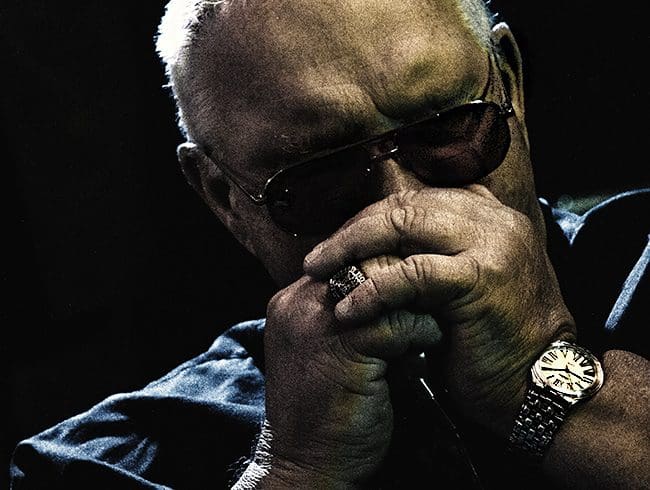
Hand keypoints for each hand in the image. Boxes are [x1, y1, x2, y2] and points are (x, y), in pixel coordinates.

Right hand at [261, 274, 441, 486]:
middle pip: (365, 260)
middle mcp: (299, 304)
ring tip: (425, 330)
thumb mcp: (328, 350)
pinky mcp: (345, 347)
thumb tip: (396, 286)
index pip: (345, 257)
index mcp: (292, 302)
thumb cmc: (326, 410)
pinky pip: (399, 322)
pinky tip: (423, 353)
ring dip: (415, 305)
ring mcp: (318, 323)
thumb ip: (347, 315)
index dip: (384, 270)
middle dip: (403, 281)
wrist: (310, 464)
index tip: (411, 293)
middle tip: (426, 304)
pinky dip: (421, 334)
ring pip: (385, 284)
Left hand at [304, 185, 575, 436]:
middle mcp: (493, 219)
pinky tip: (347, 307)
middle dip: (353, 229)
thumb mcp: (460, 285)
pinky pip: (410, 273)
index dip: (370, 218)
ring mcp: (491, 243)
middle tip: (319, 257)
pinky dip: (372, 288)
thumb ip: (429, 256)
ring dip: (352, 248)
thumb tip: (369, 248)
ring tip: (320, 272)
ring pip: (402, 223)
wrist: (538, 386)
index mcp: (488, 216)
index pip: (416, 198)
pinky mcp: (480, 277)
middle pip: (404, 204)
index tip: (338, 242)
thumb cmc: (490, 341)